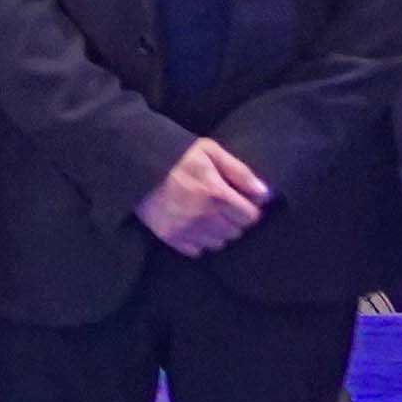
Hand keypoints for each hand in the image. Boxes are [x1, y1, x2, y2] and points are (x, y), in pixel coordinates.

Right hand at [134, 136, 272, 256]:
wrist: (136, 165)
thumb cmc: (177, 155)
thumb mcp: (210, 151)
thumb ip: (240, 172)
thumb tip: (264, 194)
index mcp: (216, 194)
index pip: (250, 217)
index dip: (249, 208)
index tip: (241, 200)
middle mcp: (204, 217)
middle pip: (236, 232)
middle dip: (234, 219)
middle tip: (223, 205)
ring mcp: (186, 230)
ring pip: (219, 243)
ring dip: (219, 231)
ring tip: (208, 215)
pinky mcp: (171, 238)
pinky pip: (198, 251)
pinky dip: (200, 240)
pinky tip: (194, 224)